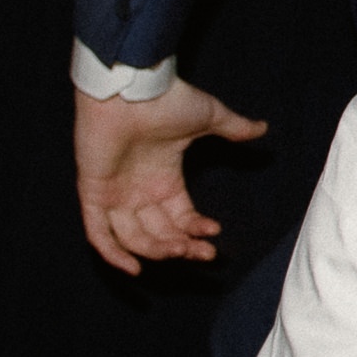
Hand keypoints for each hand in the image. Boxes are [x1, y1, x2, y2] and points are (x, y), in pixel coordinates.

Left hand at [76, 79, 269, 273]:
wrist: (130, 87)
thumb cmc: (167, 99)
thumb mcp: (208, 117)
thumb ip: (234, 128)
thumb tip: (262, 128)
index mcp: (163, 178)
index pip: (180, 217)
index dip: (196, 229)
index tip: (214, 233)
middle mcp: (138, 191)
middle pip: (159, 234)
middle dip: (182, 247)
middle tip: (202, 252)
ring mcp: (114, 193)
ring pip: (134, 238)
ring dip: (158, 250)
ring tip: (179, 251)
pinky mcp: (94, 192)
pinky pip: (98, 232)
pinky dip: (113, 254)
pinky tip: (134, 269)